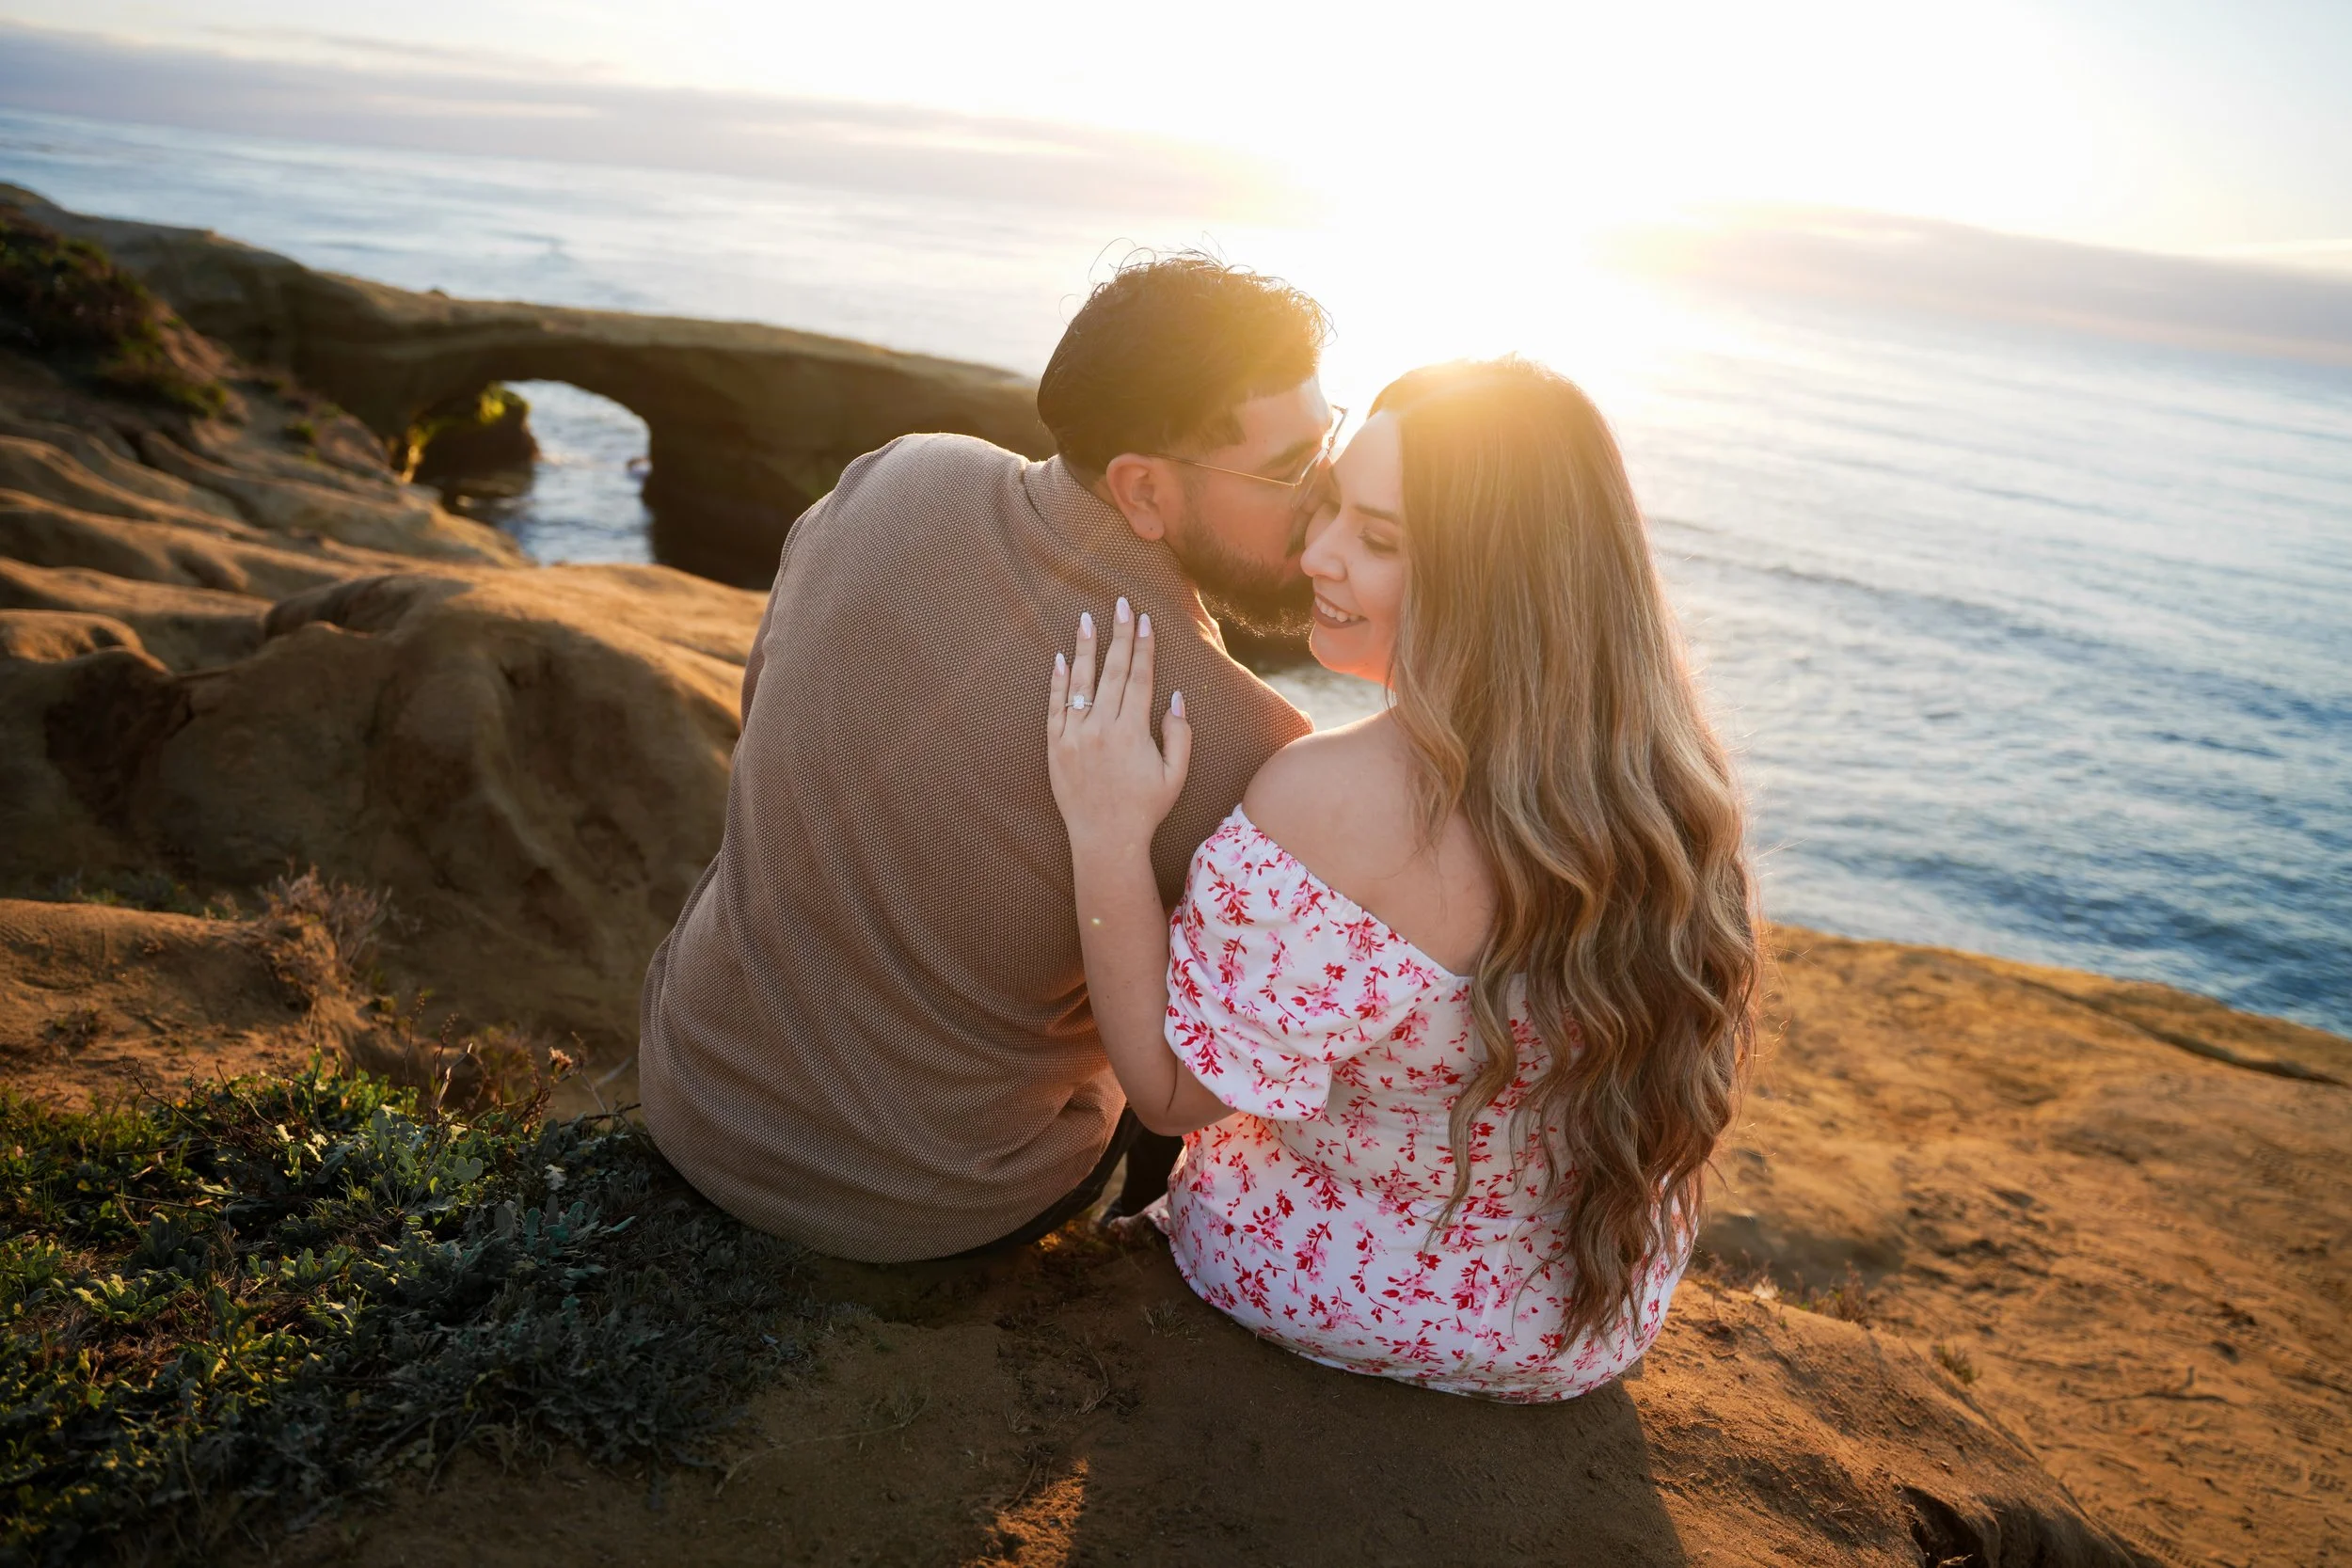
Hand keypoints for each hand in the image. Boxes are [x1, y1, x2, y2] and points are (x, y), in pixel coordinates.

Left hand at [1047, 597, 1191, 856]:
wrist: (1105, 839)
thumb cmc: (1146, 808)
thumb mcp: (1176, 775)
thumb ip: (1179, 734)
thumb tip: (1174, 697)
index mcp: (1132, 731)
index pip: (1139, 677)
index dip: (1143, 646)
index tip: (1145, 620)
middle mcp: (1101, 728)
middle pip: (1112, 671)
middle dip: (1119, 635)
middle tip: (1120, 604)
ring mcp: (1074, 736)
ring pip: (1080, 682)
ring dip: (1085, 648)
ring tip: (1088, 619)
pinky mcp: (1055, 747)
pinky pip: (1055, 707)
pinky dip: (1058, 681)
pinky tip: (1061, 658)